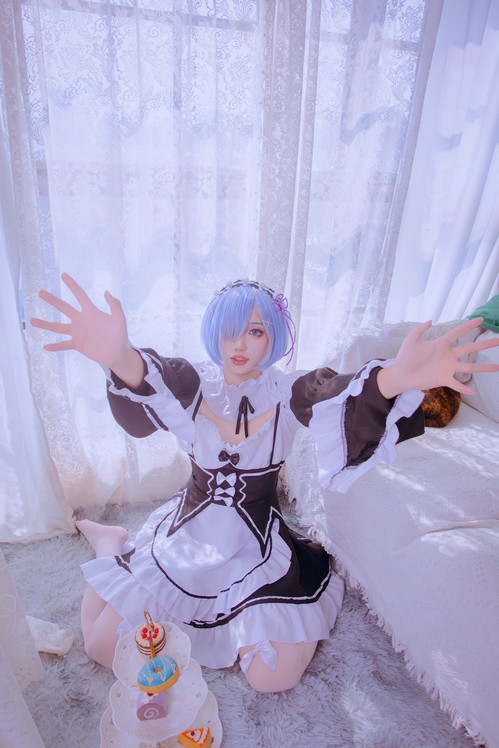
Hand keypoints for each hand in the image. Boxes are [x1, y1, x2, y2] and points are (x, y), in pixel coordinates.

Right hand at [31, 273, 143, 385]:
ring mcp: (78, 333)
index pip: (80, 295)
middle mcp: (81, 320)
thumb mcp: (119, 318)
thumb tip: (106, 292)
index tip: (64, 275)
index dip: (73, 285)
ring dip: (46, 324)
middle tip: (40, 292)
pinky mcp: (77, 344)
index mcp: (91, 312)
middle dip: (52, 300)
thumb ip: (114, 305)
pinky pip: (64, 345)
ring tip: (32, 321)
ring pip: (58, 327)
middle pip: (64, 308)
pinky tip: (45, 346)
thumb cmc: (119, 334)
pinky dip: (55, 346)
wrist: (116, 352)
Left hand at [377, 317, 498, 398]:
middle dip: (484, 344)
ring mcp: (447, 368)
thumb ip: (419, 329)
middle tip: (498, 340)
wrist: (400, 375)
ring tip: (497, 367)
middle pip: (470, 348)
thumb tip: (431, 320)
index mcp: (440, 344)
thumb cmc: (404, 357)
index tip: (481, 319)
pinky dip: (465, 389)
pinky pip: (456, 385)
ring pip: (469, 368)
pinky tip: (474, 392)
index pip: (458, 333)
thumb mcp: (411, 340)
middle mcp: (447, 356)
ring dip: (483, 368)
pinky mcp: (443, 379)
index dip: (469, 326)